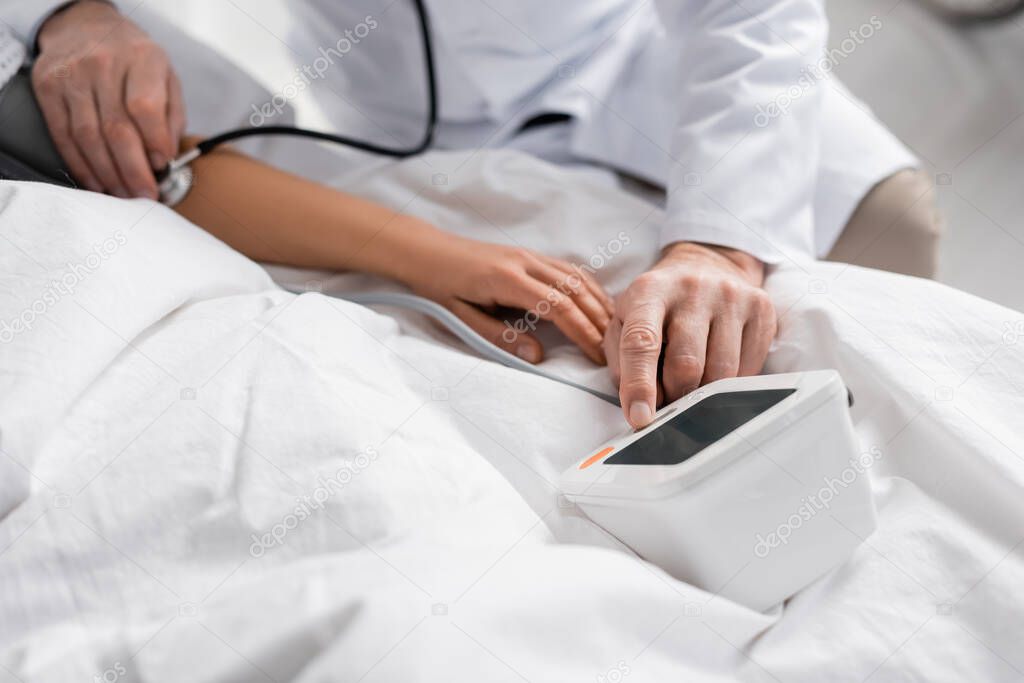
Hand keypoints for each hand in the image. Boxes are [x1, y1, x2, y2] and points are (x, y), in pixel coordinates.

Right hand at [33, 0, 184, 198]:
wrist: (86, 26)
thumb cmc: (135, 60)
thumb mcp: (167, 77)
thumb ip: (172, 117)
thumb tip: (166, 160)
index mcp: (142, 58)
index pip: (145, 108)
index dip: (155, 143)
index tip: (163, 166)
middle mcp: (103, 64)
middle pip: (116, 129)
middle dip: (133, 170)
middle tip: (145, 195)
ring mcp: (71, 75)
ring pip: (88, 137)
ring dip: (108, 174)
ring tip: (124, 194)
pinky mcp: (47, 87)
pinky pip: (63, 136)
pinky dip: (81, 166)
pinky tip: (97, 183)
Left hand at [399, 232, 613, 363]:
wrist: (427, 252)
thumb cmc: (439, 288)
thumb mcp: (461, 319)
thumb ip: (500, 337)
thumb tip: (537, 356)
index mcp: (507, 279)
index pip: (557, 307)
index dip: (582, 332)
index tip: (597, 356)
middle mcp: (524, 262)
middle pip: (574, 290)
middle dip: (598, 322)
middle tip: (614, 351)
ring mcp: (529, 255)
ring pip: (576, 277)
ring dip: (598, 304)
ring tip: (614, 332)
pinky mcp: (530, 255)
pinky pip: (568, 269)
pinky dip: (588, 288)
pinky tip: (598, 305)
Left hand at [604, 242, 776, 427]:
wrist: (705, 266)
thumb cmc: (658, 305)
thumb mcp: (625, 323)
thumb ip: (623, 364)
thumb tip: (640, 408)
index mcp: (649, 291)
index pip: (641, 342)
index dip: (639, 385)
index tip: (641, 419)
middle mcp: (691, 288)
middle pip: (686, 364)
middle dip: (676, 395)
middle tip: (670, 398)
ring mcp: (730, 296)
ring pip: (721, 372)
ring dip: (704, 394)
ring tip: (692, 384)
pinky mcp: (760, 307)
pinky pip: (749, 368)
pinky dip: (730, 384)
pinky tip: (718, 369)